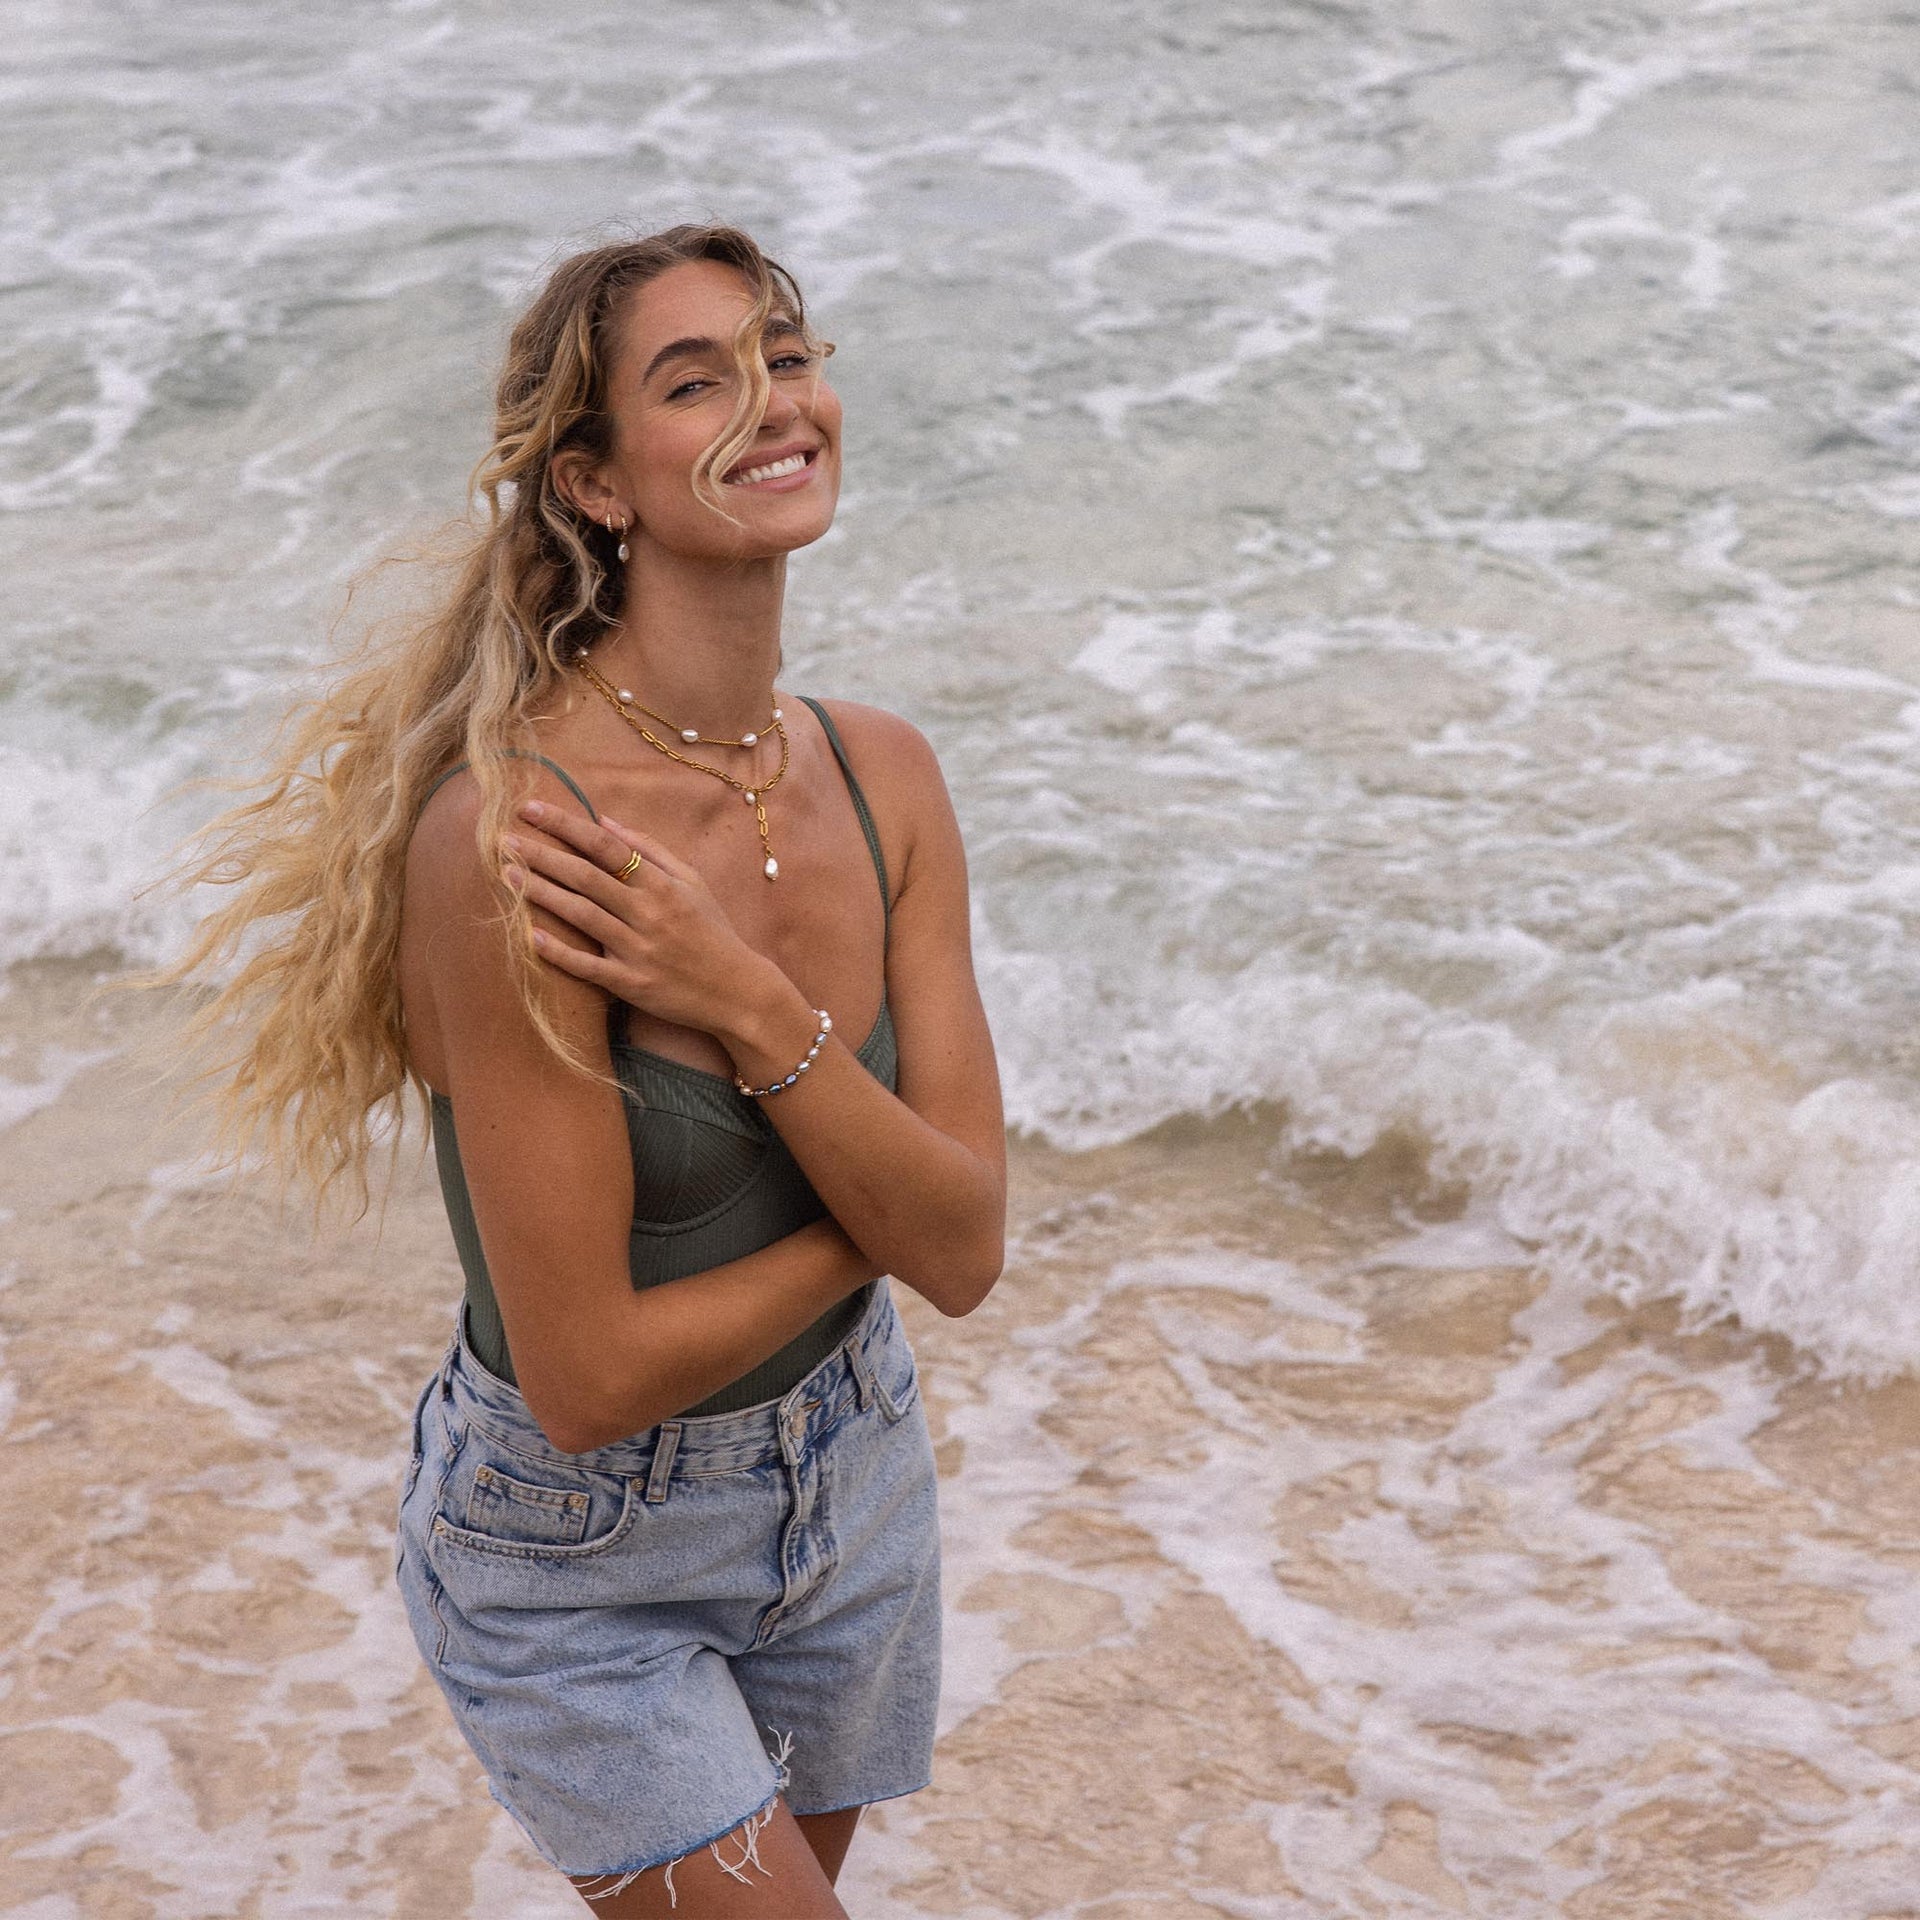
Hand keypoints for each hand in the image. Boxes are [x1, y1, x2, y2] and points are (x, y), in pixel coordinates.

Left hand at [503, 800, 773, 1037]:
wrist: (737, 991)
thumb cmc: (712, 931)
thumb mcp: (692, 882)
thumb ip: (650, 849)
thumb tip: (604, 821)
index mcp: (662, 885)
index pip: (606, 846)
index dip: (566, 825)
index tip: (532, 809)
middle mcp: (649, 914)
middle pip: (586, 877)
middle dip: (543, 855)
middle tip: (504, 840)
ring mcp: (639, 951)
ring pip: (582, 916)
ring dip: (541, 894)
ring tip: (508, 876)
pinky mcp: (633, 985)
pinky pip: (589, 967)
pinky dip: (560, 952)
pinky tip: (530, 936)